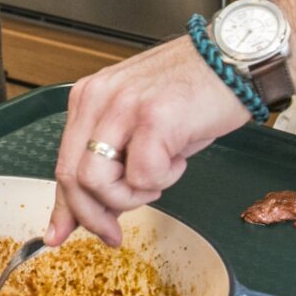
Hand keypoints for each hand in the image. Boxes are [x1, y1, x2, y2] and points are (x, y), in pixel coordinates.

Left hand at [49, 36, 247, 247]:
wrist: (235, 61)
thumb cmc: (195, 92)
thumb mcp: (141, 126)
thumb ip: (113, 162)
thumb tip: (96, 210)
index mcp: (90, 97)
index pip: (63, 162)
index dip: (65, 207)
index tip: (61, 234)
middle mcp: (99, 98)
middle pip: (71, 176)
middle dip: (92, 216)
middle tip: (113, 233)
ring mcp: (123, 106)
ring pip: (97, 181)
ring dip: (130, 197)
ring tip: (159, 176)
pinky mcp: (153, 118)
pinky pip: (142, 176)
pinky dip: (163, 179)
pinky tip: (178, 158)